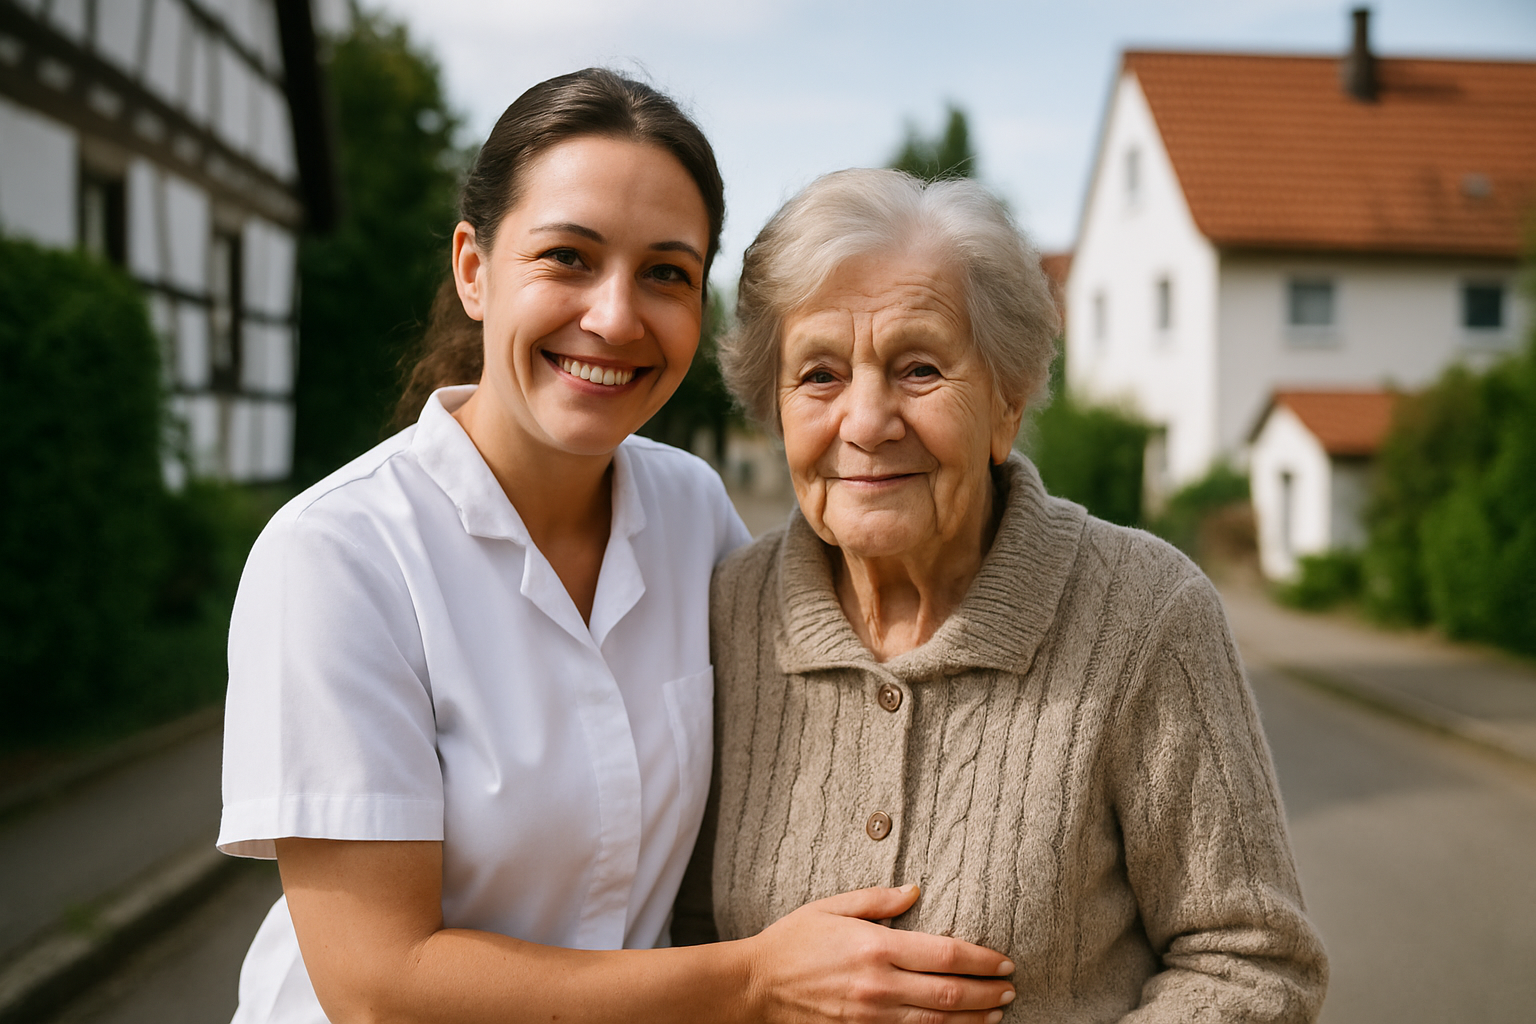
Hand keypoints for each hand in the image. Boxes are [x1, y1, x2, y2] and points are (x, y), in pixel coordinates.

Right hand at [744, 884, 1015, 1023]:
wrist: (756, 987)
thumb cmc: (793, 940)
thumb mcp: (831, 907)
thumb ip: (877, 900)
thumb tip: (916, 890)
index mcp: (875, 947)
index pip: (944, 954)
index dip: (980, 960)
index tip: (1004, 961)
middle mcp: (879, 985)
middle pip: (948, 994)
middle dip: (986, 992)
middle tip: (1010, 988)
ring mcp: (871, 1016)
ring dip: (972, 1019)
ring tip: (996, 1013)